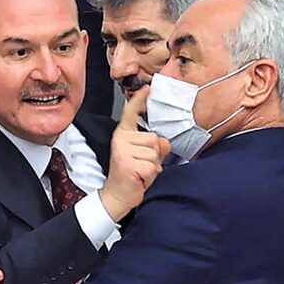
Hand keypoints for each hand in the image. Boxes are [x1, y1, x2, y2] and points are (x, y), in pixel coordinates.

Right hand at [100, 86, 170, 221]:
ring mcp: (123, 151)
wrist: (118, 194)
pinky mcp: (127, 164)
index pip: (131, 114)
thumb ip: (157, 146)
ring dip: (153, 166)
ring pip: (154, 153)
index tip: (148, 88)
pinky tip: (140, 178)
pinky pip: (152, 166)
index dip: (140, 100)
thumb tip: (164, 142)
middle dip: (155, 155)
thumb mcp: (147, 157)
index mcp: (124, 134)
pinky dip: (150, 175)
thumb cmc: (132, 174)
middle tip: (142, 164)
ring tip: (141, 171)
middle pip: (155, 139)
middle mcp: (121, 140)